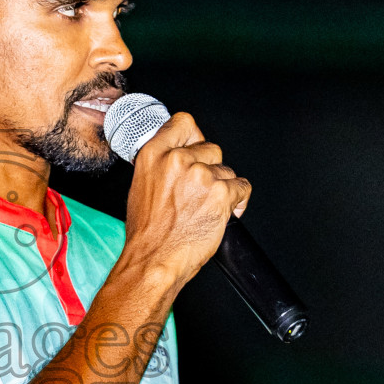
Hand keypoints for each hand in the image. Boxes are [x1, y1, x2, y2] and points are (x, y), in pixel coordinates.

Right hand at [121, 112, 251, 287]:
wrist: (154, 260)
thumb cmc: (147, 233)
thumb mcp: (141, 187)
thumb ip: (160, 165)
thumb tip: (176, 157)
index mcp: (154, 155)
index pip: (183, 123)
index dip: (193, 137)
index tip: (195, 147)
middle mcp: (178, 160)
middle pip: (211, 148)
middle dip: (209, 169)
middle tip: (198, 192)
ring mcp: (201, 175)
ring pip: (226, 170)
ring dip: (222, 188)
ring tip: (206, 208)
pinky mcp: (221, 193)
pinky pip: (242, 187)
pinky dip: (238, 201)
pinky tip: (223, 213)